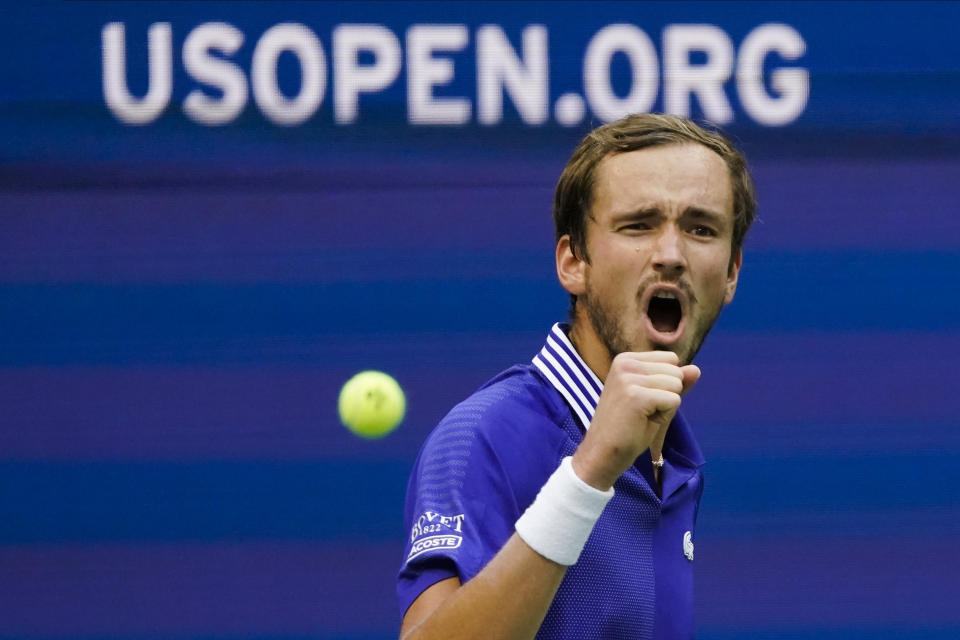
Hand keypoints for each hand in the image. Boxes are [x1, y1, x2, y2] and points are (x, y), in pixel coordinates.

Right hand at [571, 351, 699, 490]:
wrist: (603, 452)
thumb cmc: (628, 427)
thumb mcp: (654, 398)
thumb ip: (674, 381)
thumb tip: (696, 369)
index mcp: (626, 359)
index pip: (671, 359)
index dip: (665, 384)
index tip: (643, 400)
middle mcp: (625, 363)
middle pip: (676, 371)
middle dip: (668, 394)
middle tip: (642, 411)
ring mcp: (629, 378)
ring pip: (676, 385)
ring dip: (665, 406)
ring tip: (641, 416)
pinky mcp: (636, 395)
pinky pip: (673, 400)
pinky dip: (664, 416)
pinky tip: (642, 422)